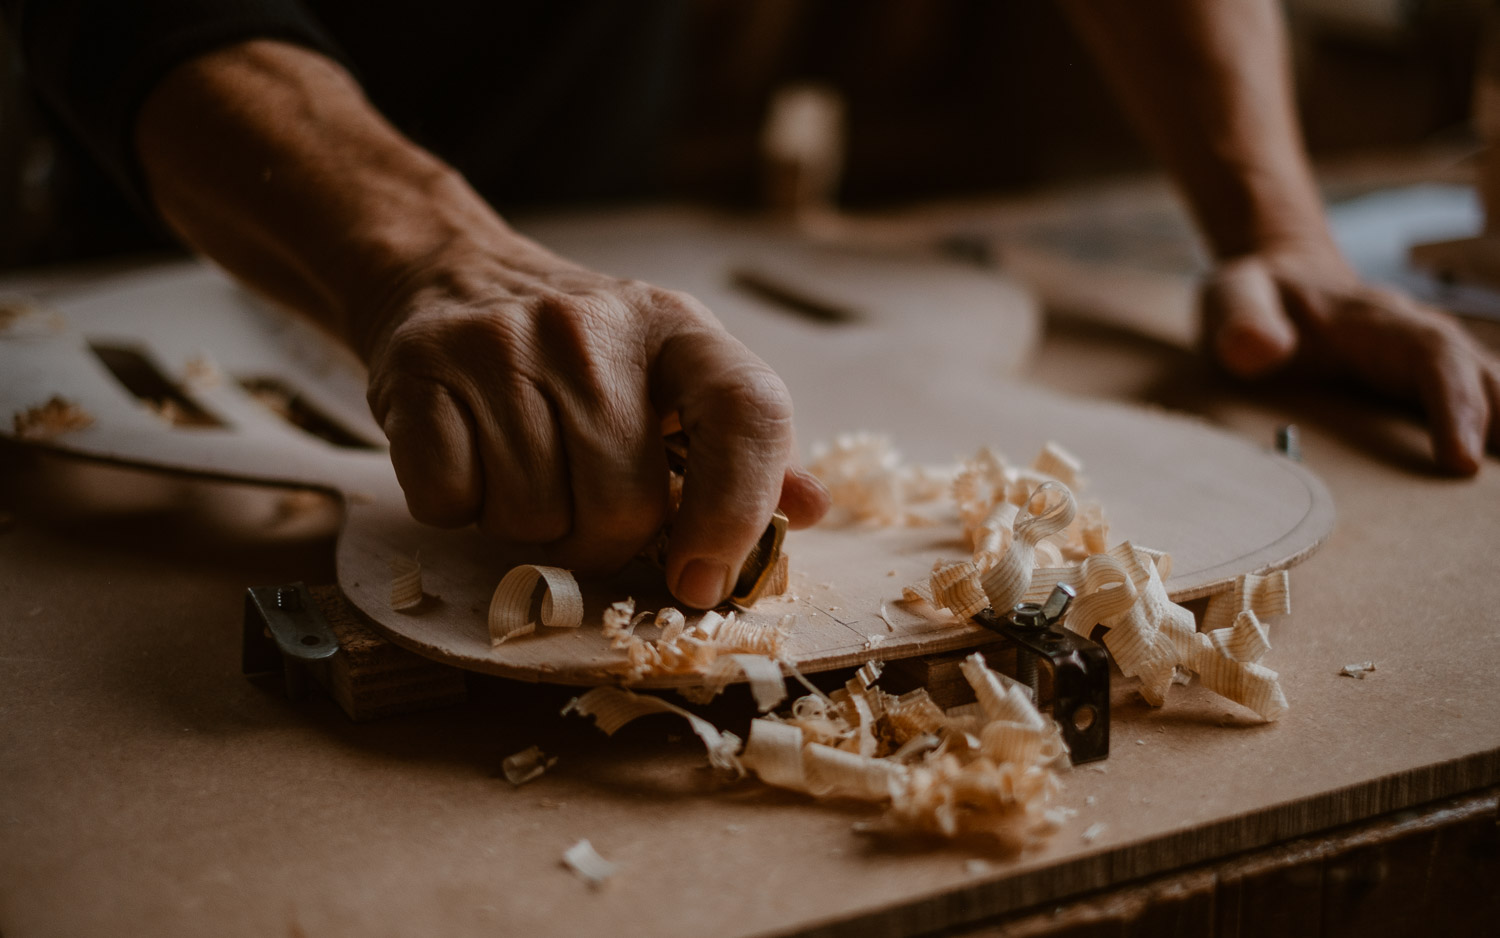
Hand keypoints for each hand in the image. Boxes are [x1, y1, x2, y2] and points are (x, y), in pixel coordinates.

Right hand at [361, 233, 829, 607]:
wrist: (452, 274)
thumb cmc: (582, 353)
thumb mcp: (674, 377)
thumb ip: (743, 449)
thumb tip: (808, 510)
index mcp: (679, 329)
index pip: (747, 415)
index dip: (738, 512)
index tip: (702, 578)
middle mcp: (593, 327)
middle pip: (622, 505)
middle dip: (602, 541)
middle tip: (581, 506)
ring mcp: (501, 343)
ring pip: (533, 516)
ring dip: (529, 526)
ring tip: (524, 469)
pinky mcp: (420, 368)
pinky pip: (451, 501)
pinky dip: (459, 509)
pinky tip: (470, 460)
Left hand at [1200, 241, 1499, 473]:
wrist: (1282, 280)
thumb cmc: (1256, 298)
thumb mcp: (1233, 296)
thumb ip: (1241, 320)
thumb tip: (1260, 350)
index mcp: (1376, 321)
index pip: (1432, 357)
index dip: (1455, 404)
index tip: (1461, 460)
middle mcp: (1417, 336)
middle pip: (1480, 373)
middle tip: (1499, 489)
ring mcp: (1430, 357)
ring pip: (1492, 385)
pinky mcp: (1431, 378)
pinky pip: (1480, 398)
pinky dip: (1498, 426)